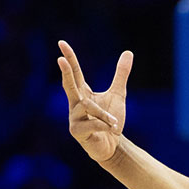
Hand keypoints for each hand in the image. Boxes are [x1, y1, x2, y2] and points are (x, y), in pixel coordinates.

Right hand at [57, 40, 133, 161]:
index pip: (75, 73)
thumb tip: (128, 52)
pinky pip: (92, 124)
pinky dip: (104, 124)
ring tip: (114, 122)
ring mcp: (74, 118)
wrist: (112, 146)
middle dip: (66, 73)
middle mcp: (75, 104)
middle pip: (69, 85)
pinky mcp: (77, 132)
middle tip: (60, 59)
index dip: (69, 59)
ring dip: (104, 113)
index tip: (62, 43)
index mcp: (82, 93)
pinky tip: (111, 129)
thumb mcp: (118, 94)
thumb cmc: (110, 121)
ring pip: (87, 107)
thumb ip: (120, 74)